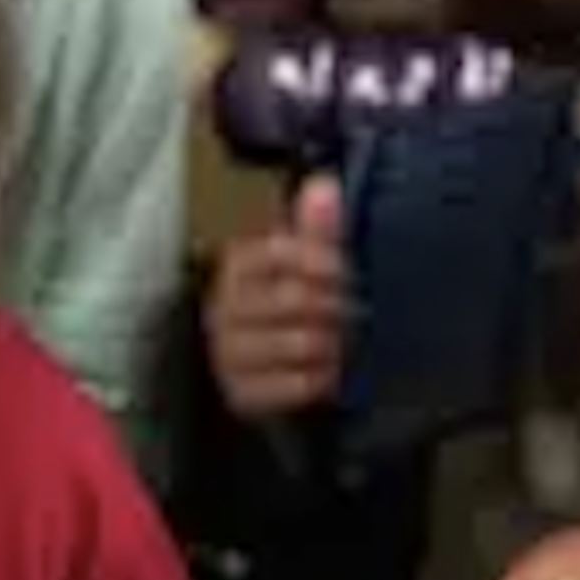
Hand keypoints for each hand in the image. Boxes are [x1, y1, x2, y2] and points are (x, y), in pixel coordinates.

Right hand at [207, 179, 353, 422]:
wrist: (271, 373)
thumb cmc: (293, 312)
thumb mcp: (307, 266)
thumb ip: (316, 228)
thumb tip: (323, 185)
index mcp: (237, 268)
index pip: (278, 252)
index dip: (321, 260)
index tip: (346, 272)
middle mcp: (223, 309)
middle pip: (292, 299)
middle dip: (334, 306)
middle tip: (356, 313)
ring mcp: (228, 354)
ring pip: (295, 342)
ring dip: (332, 344)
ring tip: (346, 343)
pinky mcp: (241, 394)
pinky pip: (291, 385)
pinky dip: (320, 379)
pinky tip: (331, 373)